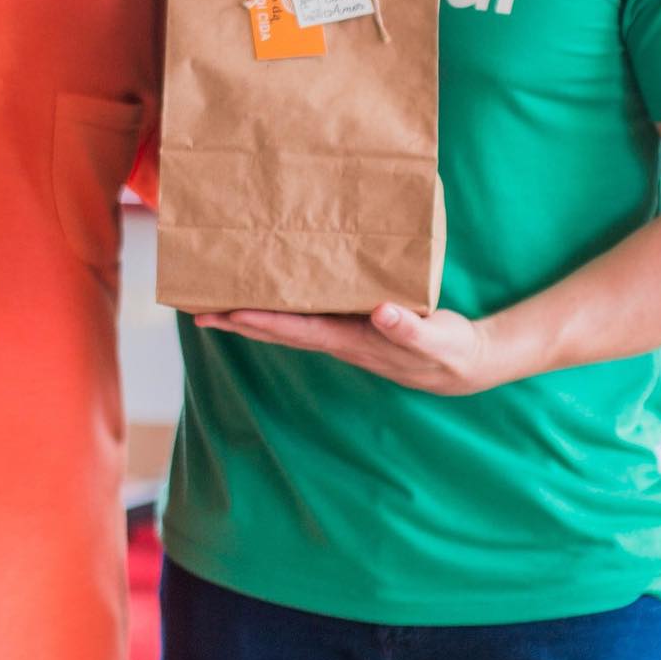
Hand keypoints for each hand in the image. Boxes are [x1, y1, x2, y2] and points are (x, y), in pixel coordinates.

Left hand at [194, 303, 509, 396]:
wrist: (461, 365)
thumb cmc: (447, 351)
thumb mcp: (435, 340)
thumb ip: (409, 329)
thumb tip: (382, 313)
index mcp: (353, 341)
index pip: (299, 330)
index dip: (264, 322)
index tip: (230, 312)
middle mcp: (338, 340)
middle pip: (279, 332)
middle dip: (239, 323)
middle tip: (199, 312)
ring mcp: (341, 335)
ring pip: (286, 326)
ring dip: (250, 317)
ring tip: (215, 305)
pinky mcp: (349, 324)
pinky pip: (303, 315)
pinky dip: (278, 306)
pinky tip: (265, 294)